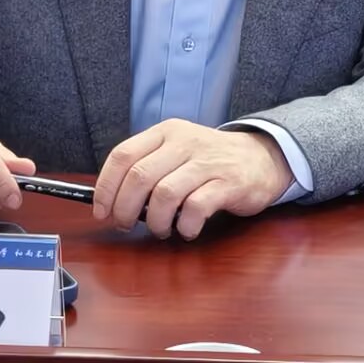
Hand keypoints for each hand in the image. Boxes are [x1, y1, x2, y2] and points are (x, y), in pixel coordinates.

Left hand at [93, 120, 293, 238]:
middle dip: (125, 209)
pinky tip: (187, 229)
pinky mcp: (228, 182)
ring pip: (164, 194)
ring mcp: (208, 162)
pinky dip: (184, 226)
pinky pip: (195, 208)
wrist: (262, 157)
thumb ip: (148, 167)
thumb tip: (111, 201)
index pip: (122, 155)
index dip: (105, 187)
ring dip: (155, 221)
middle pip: (139, 177)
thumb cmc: (210, 161)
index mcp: (166, 133)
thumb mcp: (177, 151)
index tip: (102, 211)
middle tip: (127, 225)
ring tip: (161, 229)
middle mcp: (185, 142)